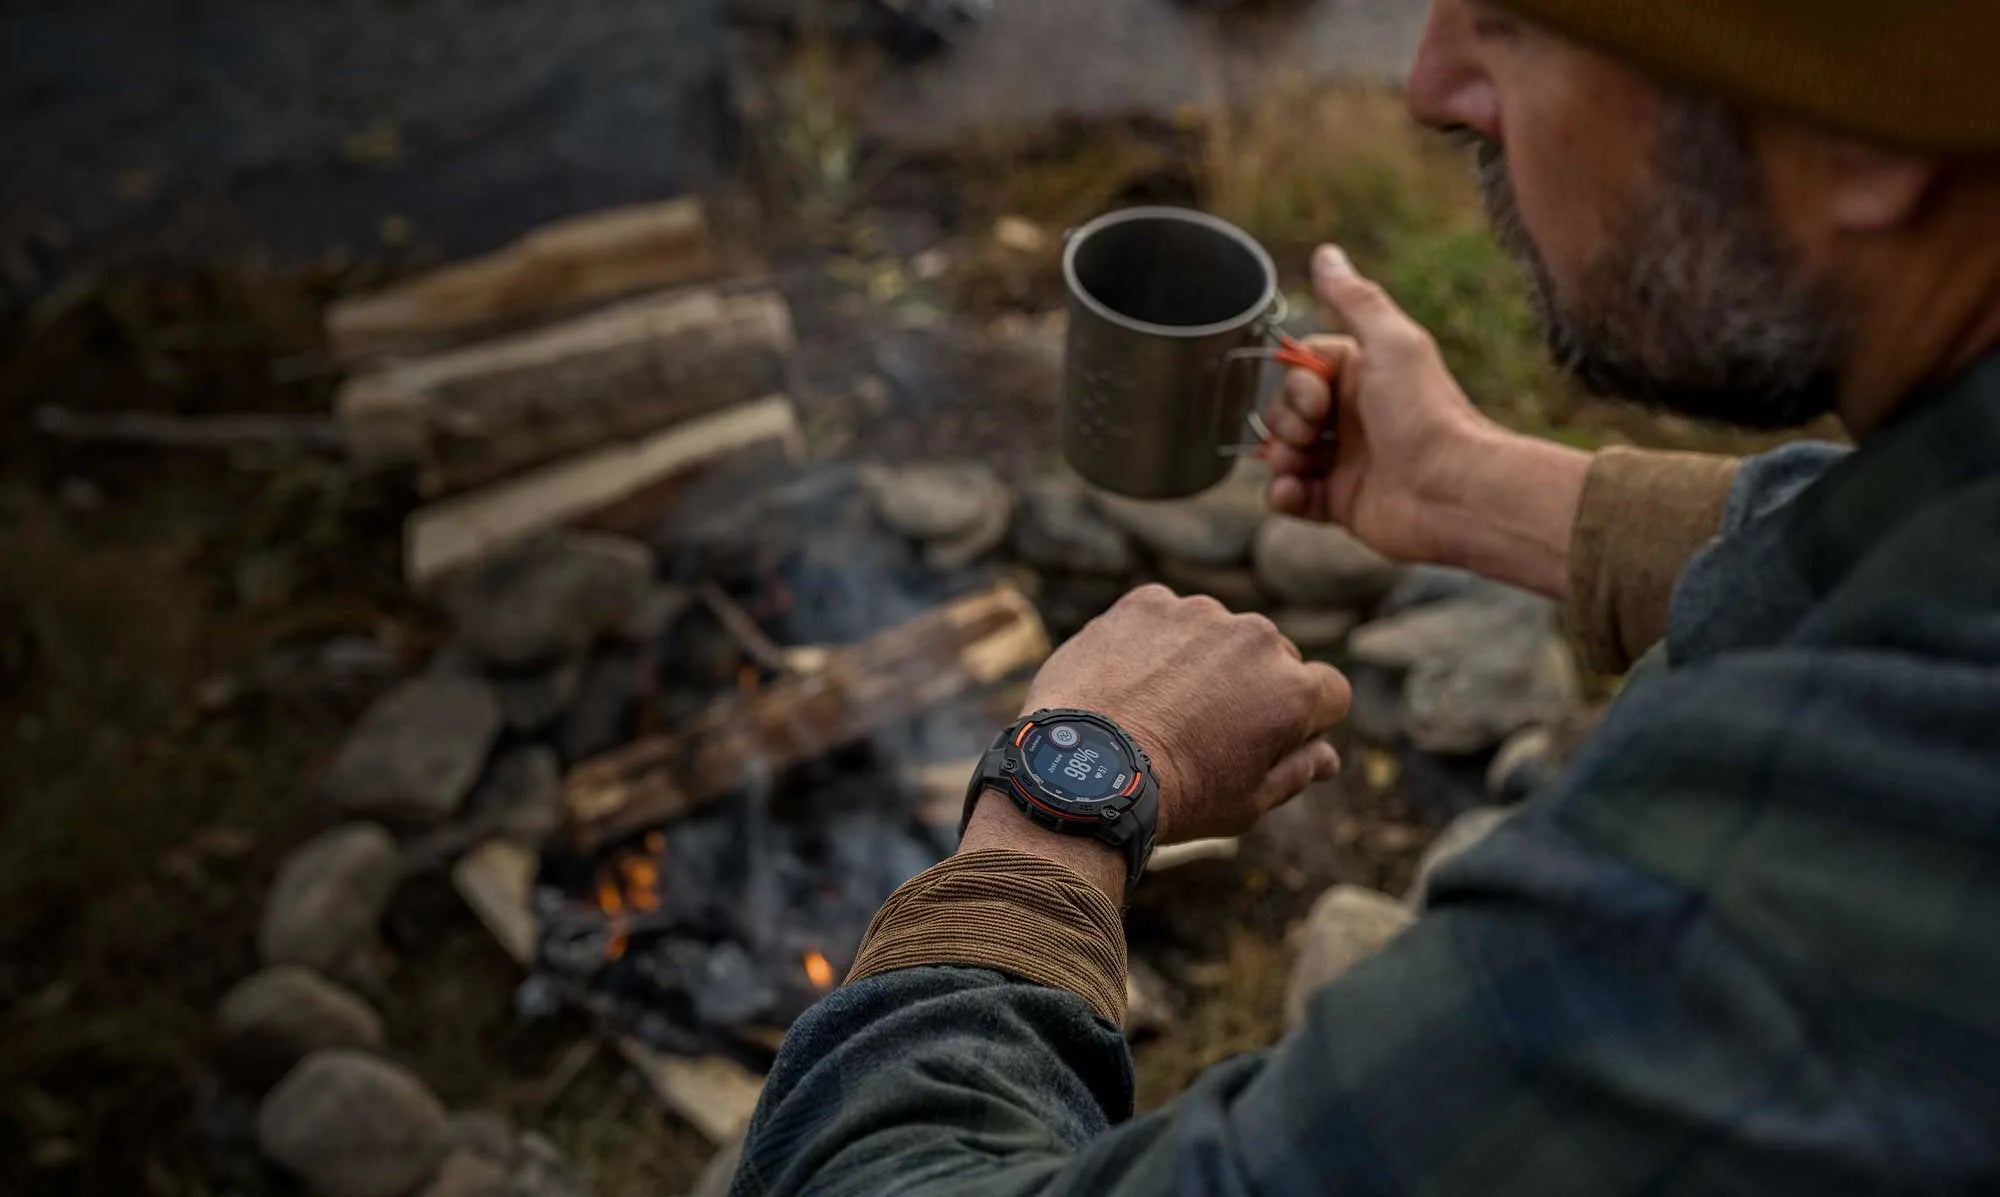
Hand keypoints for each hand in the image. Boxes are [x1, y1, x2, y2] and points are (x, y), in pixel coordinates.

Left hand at [1021, 585, 1350, 843]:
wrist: (1084, 772)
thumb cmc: (1175, 798)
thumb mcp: (1248, 804)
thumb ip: (1297, 772)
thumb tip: (1328, 757)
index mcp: (1294, 691)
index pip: (1329, 692)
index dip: (1305, 720)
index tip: (1267, 739)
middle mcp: (1257, 639)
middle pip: (1274, 657)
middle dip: (1252, 685)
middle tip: (1204, 728)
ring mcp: (1200, 614)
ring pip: (1217, 634)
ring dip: (1202, 660)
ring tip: (1159, 707)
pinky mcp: (1148, 602)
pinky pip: (1165, 616)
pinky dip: (1153, 642)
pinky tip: (1130, 682)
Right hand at [1263, 245, 1504, 564]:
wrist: (1452, 490)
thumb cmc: (1425, 413)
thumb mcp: (1391, 343)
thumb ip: (1356, 299)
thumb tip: (1326, 253)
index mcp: (1362, 375)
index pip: (1301, 369)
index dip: (1297, 384)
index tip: (1320, 399)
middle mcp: (1352, 416)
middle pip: (1286, 409)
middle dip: (1286, 422)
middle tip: (1315, 434)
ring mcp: (1344, 460)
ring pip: (1283, 452)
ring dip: (1281, 457)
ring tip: (1302, 465)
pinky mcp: (1339, 502)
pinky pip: (1292, 496)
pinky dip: (1284, 494)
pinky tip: (1297, 492)